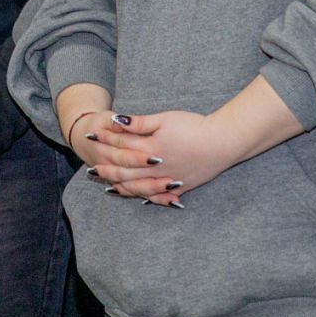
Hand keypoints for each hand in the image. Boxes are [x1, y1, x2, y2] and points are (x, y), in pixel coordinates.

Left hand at [89, 111, 232, 204]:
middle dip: (108, 168)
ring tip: (109, 186)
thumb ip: (140, 123)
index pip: (122, 144)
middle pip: (126, 169)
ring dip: (122, 186)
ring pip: (139, 186)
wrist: (223, 142)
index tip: (92, 137)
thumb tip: (118, 121)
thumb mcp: (165, 119)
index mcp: (151, 148)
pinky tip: (139, 197)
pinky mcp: (181, 186)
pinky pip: (158, 196)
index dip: (106, 139)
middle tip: (92, 169)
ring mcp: (168, 179)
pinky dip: (146, 197)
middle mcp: (156, 167)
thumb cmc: (194, 127)